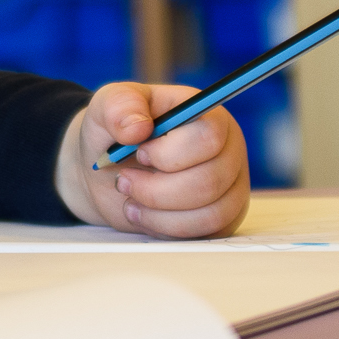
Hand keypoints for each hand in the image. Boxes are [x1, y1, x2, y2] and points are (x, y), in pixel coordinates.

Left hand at [53, 82, 248, 237]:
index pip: (209, 137)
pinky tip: (142, 214)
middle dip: (156, 189)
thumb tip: (139, 127)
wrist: (109, 171)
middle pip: (209, 182)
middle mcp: (227, 150)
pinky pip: (205, 233)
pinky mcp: (222, 217)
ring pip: (210, 214)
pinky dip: (165, 228)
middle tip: (124, 180)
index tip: (138, 153)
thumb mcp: (108, 106)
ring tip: (129, 200)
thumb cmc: (115, 133)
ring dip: (159, 213)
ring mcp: (229, 186)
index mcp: (208, 115)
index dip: (169, 152)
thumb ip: (120, 105)